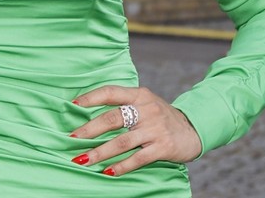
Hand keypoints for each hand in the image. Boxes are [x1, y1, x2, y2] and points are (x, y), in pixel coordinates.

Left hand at [68, 85, 202, 175]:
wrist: (192, 129)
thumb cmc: (160, 116)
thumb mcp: (145, 102)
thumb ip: (124, 104)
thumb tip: (91, 113)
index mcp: (139, 94)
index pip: (111, 92)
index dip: (91, 98)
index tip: (74, 105)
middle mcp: (146, 109)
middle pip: (113, 118)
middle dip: (90, 129)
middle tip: (72, 138)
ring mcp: (155, 129)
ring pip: (122, 142)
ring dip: (100, 152)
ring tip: (83, 160)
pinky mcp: (163, 147)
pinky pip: (138, 158)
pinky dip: (121, 166)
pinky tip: (108, 171)